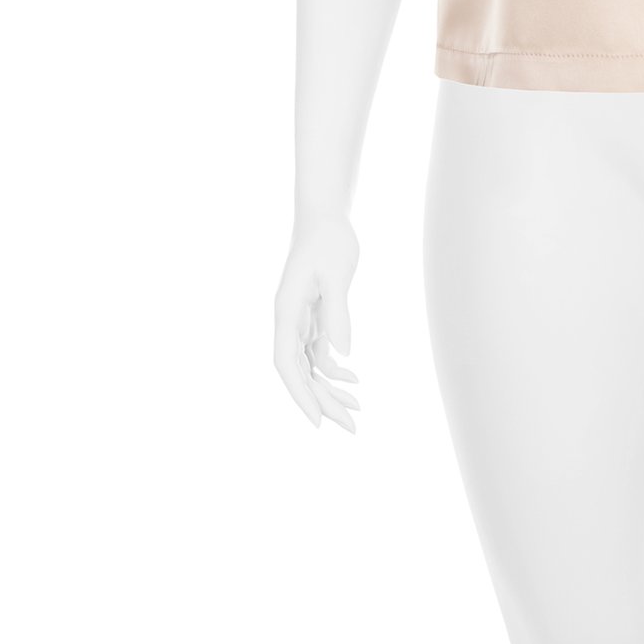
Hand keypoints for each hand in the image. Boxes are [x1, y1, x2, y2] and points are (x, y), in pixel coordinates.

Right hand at [273, 211, 362, 431]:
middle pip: (300, 373)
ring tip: (357, 410)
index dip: (300, 395)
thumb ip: (338, 313)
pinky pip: (319, 353)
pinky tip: (355, 380)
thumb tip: (344, 355)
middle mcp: (288, 320)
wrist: (325, 215)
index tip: (317, 422)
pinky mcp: (313, 317)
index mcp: (286, 312)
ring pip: (310, 367)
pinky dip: (335, 370)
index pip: (287, 364)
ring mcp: (300, 320)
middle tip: (351, 428)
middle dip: (322, 402)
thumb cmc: (329, 240)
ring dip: (330, 390)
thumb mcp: (336, 275)